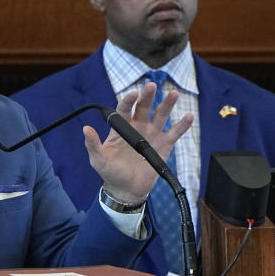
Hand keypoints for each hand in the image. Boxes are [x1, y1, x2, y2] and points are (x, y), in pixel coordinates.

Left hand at [83, 82, 193, 202]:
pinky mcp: (164, 145)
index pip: (124, 109)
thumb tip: (85, 129)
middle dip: (147, 96)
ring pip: (161, 115)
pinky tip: (188, 116)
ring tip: (173, 94)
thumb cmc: (110, 172)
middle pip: (143, 107)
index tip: (133, 94)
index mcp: (121, 128)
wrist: (126, 189)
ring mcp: (152, 134)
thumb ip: (92, 144)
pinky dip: (182, 125)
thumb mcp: (98, 159)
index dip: (128, 101)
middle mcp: (137, 127)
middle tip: (151, 86)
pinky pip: (174, 132)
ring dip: (167, 104)